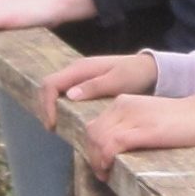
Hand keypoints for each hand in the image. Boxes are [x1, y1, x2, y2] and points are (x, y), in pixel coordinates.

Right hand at [36, 50, 158, 125]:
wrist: (149, 69)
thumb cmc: (135, 74)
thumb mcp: (117, 81)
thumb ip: (94, 87)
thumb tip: (70, 96)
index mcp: (81, 68)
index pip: (51, 84)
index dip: (47, 104)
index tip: (53, 124)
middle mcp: (76, 69)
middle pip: (48, 86)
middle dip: (45, 106)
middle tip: (52, 127)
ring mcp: (79, 75)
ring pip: (54, 89)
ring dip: (50, 105)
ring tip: (55, 125)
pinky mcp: (84, 81)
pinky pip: (63, 91)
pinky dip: (59, 104)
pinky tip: (65, 117)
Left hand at [80, 90, 194, 175]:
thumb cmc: (184, 122)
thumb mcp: (150, 119)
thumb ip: (133, 128)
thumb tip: (118, 151)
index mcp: (124, 103)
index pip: (95, 126)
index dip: (93, 148)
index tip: (101, 164)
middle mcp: (124, 106)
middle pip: (92, 133)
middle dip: (92, 156)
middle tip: (103, 173)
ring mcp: (133, 117)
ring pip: (98, 140)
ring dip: (97, 161)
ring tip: (107, 175)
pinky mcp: (144, 130)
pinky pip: (112, 144)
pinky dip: (106, 159)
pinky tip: (112, 169)